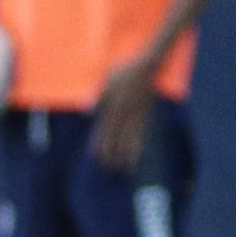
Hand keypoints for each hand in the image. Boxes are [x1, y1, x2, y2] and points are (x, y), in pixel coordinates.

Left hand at [89, 56, 163, 173]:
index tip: (97, 157)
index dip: (100, 144)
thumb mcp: (107, 81)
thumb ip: (98, 98)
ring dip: (126, 155)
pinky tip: (137, 156)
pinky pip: (141, 134)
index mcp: (114, 105)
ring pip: (130, 139)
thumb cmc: (124, 72)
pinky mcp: (145, 116)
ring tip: (124, 169)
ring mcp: (136, 115)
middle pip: (117, 138)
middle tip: (108, 168)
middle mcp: (125, 113)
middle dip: (112, 154)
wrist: (148, 66)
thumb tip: (87, 114)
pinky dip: (138, 147)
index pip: (105, 129)